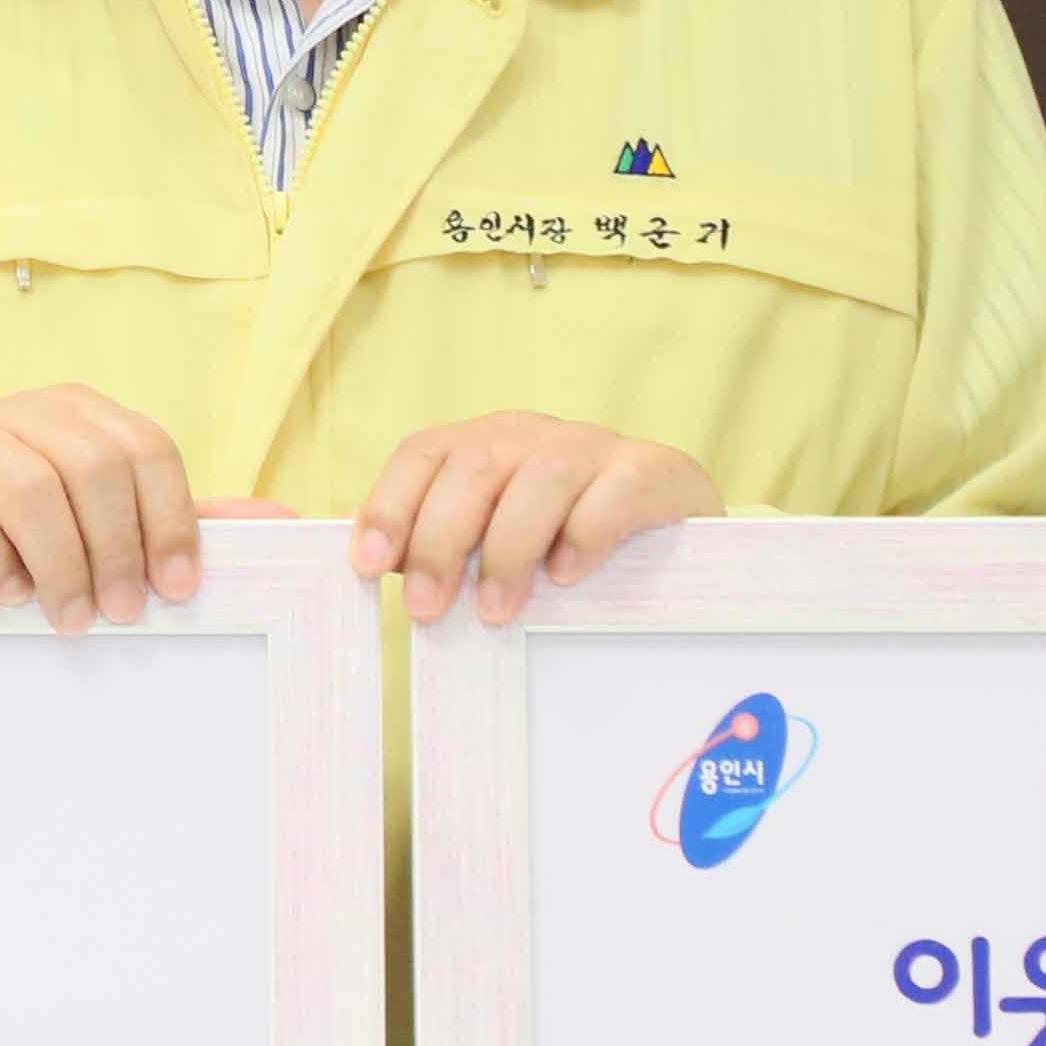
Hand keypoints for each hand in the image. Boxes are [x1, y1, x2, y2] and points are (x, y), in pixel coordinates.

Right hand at [0, 386, 198, 630]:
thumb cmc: (16, 541)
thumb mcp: (101, 530)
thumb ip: (180, 523)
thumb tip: (286, 519)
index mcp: (75, 414)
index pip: (143, 447)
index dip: (170, 520)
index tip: (179, 590)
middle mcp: (17, 410)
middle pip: (89, 463)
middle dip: (115, 548)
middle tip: (120, 615)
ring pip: (24, 482)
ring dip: (58, 562)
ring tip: (66, 618)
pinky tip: (7, 593)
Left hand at [352, 415, 720, 624]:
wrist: (676, 533)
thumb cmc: (567, 542)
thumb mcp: (498, 538)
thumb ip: (443, 544)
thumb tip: (377, 569)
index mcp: (486, 443)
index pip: (422, 454)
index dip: (389, 506)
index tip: (368, 567)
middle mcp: (534, 435)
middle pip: (473, 468)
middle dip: (441, 541)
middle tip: (429, 609)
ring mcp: (595, 448)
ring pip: (539, 478)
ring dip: (509, 548)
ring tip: (498, 611)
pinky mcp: (654, 471)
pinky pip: (613, 491)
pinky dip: (584, 533)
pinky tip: (567, 576)